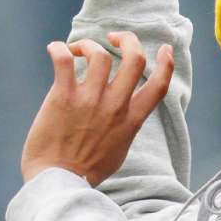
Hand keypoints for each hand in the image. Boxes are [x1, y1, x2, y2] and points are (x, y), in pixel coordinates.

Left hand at [21, 32, 174, 184]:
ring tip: (78, 50)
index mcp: (131, 120)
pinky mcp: (63, 97)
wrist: (58, 183)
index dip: (165, 62)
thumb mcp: (119, 151)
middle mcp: (115, 106)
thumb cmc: (86, 171)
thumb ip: (125, 128)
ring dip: (89, 45)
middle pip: (134, 59)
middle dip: (128, 40)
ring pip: (100, 54)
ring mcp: (90, 100)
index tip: (163, 49)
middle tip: (114, 37)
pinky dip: (59, 48)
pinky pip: (63, 60)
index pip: (159, 86)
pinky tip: (55, 50)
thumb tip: (125, 115)